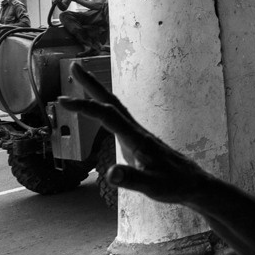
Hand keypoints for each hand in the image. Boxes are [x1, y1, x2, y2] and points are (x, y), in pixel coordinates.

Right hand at [59, 63, 214, 204]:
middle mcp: (137, 131)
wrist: (193, 183)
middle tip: (73, 67)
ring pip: (115, 107)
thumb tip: (111, 173)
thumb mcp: (152, 187)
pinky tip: (100, 109)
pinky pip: (117, 118)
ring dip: (97, 92)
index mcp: (137, 139)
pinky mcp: (138, 140)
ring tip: (81, 79)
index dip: (85, 107)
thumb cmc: (174, 186)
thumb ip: (132, 179)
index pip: (107, 116)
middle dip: (91, 84)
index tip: (61, 100)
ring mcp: (138, 134)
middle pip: (111, 102)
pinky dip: (104, 108)